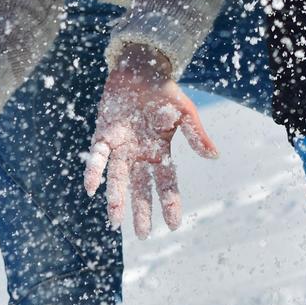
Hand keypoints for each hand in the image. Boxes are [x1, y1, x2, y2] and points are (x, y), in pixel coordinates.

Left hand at [84, 44, 217, 237]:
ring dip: (116, 198)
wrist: (140, 68)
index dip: (170, 204)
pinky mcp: (104, 135)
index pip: (167, 183)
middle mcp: (140, 155)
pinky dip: (94, 171)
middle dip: (141, 211)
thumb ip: (197, 135)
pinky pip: (97, 157)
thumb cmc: (165, 91)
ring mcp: (121, 147)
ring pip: (118, 178)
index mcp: (161, 152)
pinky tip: (91, 188)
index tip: (173, 226)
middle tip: (143, 236)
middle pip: (141, 188)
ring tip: (115, 221)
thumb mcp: (185, 113)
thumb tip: (214, 156)